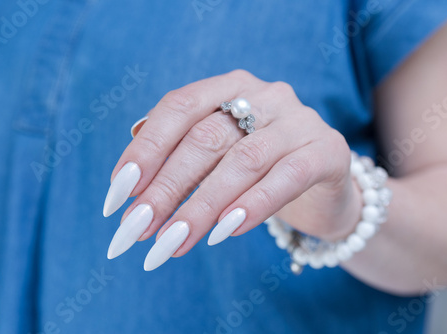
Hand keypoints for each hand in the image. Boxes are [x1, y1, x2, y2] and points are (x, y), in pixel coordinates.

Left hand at [103, 69, 361, 269]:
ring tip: (173, 242)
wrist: (322, 187)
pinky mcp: (329, 150)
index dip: (146, 150)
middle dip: (166, 187)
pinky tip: (224, 233)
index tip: (117, 196)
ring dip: (202, 206)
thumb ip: (179, 160)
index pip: (179, 107)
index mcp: (230, 86)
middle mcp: (266, 95)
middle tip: (137, 230)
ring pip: (243, 161)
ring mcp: (300, 120)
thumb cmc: (258, 172)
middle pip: (206, 138)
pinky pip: (288, 176)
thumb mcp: (216, 159)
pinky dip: (253, 205)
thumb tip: (127, 192)